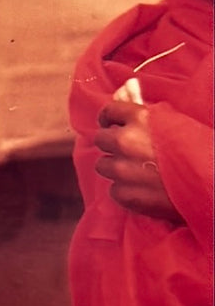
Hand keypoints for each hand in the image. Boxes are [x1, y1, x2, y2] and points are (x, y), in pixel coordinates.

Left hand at [93, 100, 182, 223]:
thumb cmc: (205, 151)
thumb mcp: (178, 124)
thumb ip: (150, 120)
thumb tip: (132, 115)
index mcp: (141, 118)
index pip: (109, 111)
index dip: (109, 118)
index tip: (110, 123)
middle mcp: (126, 140)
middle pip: (101, 139)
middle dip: (112, 144)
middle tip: (127, 151)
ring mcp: (123, 169)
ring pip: (103, 165)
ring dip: (116, 168)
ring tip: (138, 173)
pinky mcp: (125, 193)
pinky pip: (114, 189)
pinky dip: (125, 190)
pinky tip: (144, 190)